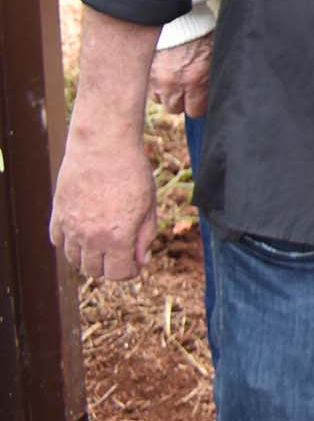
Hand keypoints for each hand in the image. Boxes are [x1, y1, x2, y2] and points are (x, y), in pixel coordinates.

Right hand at [49, 133, 157, 280]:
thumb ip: (145, 236)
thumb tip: (141, 261)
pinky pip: (58, 240)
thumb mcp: (149, 205)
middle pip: (94, 271)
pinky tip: (82, 232)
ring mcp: (70, 226)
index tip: (135, 264)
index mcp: (117, 237)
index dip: (129, 273)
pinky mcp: (57, 214)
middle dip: (109, 267)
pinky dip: (69, 242)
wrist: (103, 146)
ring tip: (102, 244)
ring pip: (73, 259)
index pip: (118, 274)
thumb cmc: (132, 173)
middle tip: (120, 254)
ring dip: (88, 258)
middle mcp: (90, 237)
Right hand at [148, 36, 212, 117]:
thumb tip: (211, 96)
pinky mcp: (143, 71)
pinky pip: (147, 86)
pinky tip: (164, 71)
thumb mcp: (214, 56)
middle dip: (182, 101)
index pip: (195, 111)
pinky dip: (155, 83)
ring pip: (159, 99)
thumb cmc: (200, 34)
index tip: (200, 100)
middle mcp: (173, 83)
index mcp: (195, 80)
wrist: (178, 17)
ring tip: (174, 78)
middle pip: (174, 108)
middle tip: (187, 88)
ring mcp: (155, 78)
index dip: (199, 105)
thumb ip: (209, 79)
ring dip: (166, 93)